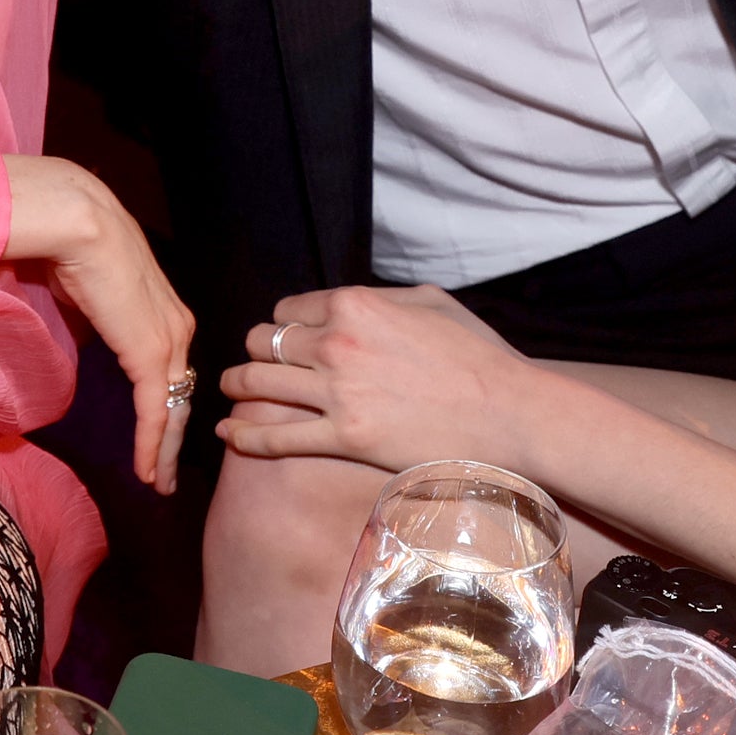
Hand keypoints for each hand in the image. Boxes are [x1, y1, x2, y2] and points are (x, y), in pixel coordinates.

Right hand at [6, 156, 196, 494]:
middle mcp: (177, 328)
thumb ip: (97, 322)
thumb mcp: (87, 295)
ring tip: (157, 483)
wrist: (76, 222)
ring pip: (173, 410)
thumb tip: (88, 338)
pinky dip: (151, 444)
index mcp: (164, 312)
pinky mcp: (151, 354)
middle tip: (165, 477)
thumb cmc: (70, 247)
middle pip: (180, 397)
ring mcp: (169, 342)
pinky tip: (145, 472)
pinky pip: (155, 411)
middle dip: (173, 440)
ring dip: (163, 451)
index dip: (165, 409)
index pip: (171, 372)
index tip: (158, 439)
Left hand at [216, 284, 533, 477]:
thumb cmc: (478, 355)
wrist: (507, 412)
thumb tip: (348, 303)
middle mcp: (337, 343)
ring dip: (236, 384)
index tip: (284, 337)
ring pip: (257, 383)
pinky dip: (244, 434)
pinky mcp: (343, 438)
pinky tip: (228, 432)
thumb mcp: (431, 301)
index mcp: (356, 304)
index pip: (290, 308)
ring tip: (228, 389)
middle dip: (255, 350)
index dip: (284, 322)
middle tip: (250, 361)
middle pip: (264, 342)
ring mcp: (337, 393)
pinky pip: (276, 436)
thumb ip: (380, 296)